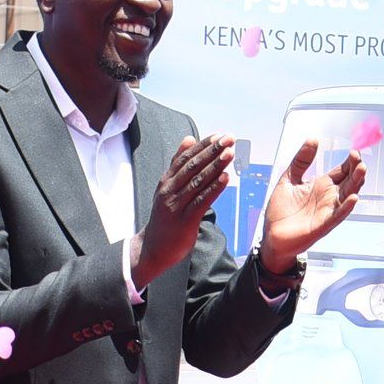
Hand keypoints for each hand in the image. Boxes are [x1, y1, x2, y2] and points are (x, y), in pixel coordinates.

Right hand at [131, 134, 238, 283]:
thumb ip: (178, 164)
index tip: (219, 135)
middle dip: (212, 150)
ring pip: (198, 180)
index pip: (186, 157)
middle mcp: (170, 190)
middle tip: (229, 138)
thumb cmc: (165, 218)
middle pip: (193, 166)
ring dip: (215, 165)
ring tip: (230, 153)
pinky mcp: (186, 220)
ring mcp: (177, 205)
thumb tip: (188, 138)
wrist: (153, 248)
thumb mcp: (167, 187)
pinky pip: (202, 200)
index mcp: (167, 181)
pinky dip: (214, 188)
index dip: (203, 145)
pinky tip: (226, 178)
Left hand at [255, 141, 369, 275]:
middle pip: (349, 181)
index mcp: (321, 186)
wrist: (272, 235)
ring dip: (356, 184)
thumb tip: (312, 139)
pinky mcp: (323, 225)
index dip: (349, 161)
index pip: (342, 171)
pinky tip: (353, 198)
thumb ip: (301, 161)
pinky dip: (346, 208)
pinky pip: (338, 215)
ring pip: (347, 196)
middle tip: (357, 157)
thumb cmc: (281, 211)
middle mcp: (328, 197)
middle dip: (355, 169)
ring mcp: (328, 211)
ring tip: (361, 170)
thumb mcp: (289, 179)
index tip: (354, 151)